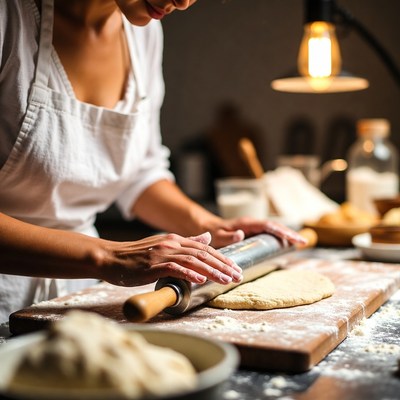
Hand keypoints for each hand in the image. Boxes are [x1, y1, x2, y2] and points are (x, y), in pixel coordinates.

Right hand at [99, 232, 242, 286]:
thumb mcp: (163, 245)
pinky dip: (189, 273)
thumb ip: (185, 242)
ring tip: (226, 279)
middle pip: (202, 253)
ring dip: (212, 270)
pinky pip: (174, 268)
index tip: (234, 268)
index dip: (221, 257)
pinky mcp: (152, 266)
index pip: (204, 248)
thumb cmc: (136, 256)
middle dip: (222, 265)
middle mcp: (171, 244)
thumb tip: (206, 238)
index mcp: (175, 239)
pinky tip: (200, 279)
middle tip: (237, 275)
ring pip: (192, 261)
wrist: (111, 258)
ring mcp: (161, 254)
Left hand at [205, 217, 307, 248]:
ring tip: (301, 243)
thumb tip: (241, 234)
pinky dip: (280, 237)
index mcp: (247, 223)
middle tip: (304, 242)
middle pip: (276, 226)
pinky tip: (287, 244)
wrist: (206, 228)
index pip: (269, 226)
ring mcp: (254, 227)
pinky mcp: (253, 232)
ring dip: (287, 234)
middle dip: (290, 233)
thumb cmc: (212, 233)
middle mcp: (253, 223)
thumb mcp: (217, 236)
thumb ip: (227, 237)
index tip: (295, 239)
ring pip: (274, 229)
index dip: (283, 232)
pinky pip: (270, 233)